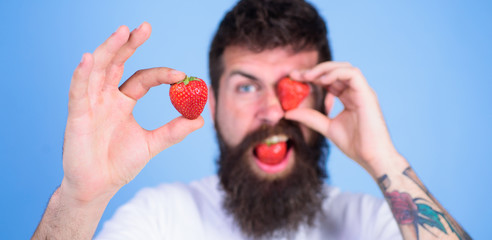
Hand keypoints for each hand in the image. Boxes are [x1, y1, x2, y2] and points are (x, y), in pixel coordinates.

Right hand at [61, 22, 203, 202]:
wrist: (98, 186)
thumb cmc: (119, 164)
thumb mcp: (152, 144)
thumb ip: (174, 131)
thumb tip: (201, 119)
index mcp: (124, 102)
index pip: (143, 79)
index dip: (162, 75)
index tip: (182, 75)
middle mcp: (106, 97)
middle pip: (117, 63)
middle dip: (129, 44)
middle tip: (144, 27)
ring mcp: (90, 103)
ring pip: (98, 69)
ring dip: (108, 49)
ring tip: (122, 31)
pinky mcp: (76, 114)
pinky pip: (78, 90)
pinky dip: (82, 74)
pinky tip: (88, 58)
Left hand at [286, 62, 398, 173]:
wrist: (372, 158)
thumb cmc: (355, 145)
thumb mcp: (327, 127)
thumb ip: (310, 118)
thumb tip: (288, 113)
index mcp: (349, 98)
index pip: (329, 80)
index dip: (312, 76)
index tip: (293, 78)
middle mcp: (356, 92)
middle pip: (335, 70)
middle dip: (315, 70)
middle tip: (296, 75)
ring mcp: (363, 91)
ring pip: (344, 67)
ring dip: (324, 69)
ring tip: (308, 76)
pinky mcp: (367, 94)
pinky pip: (352, 74)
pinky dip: (336, 73)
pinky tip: (322, 81)